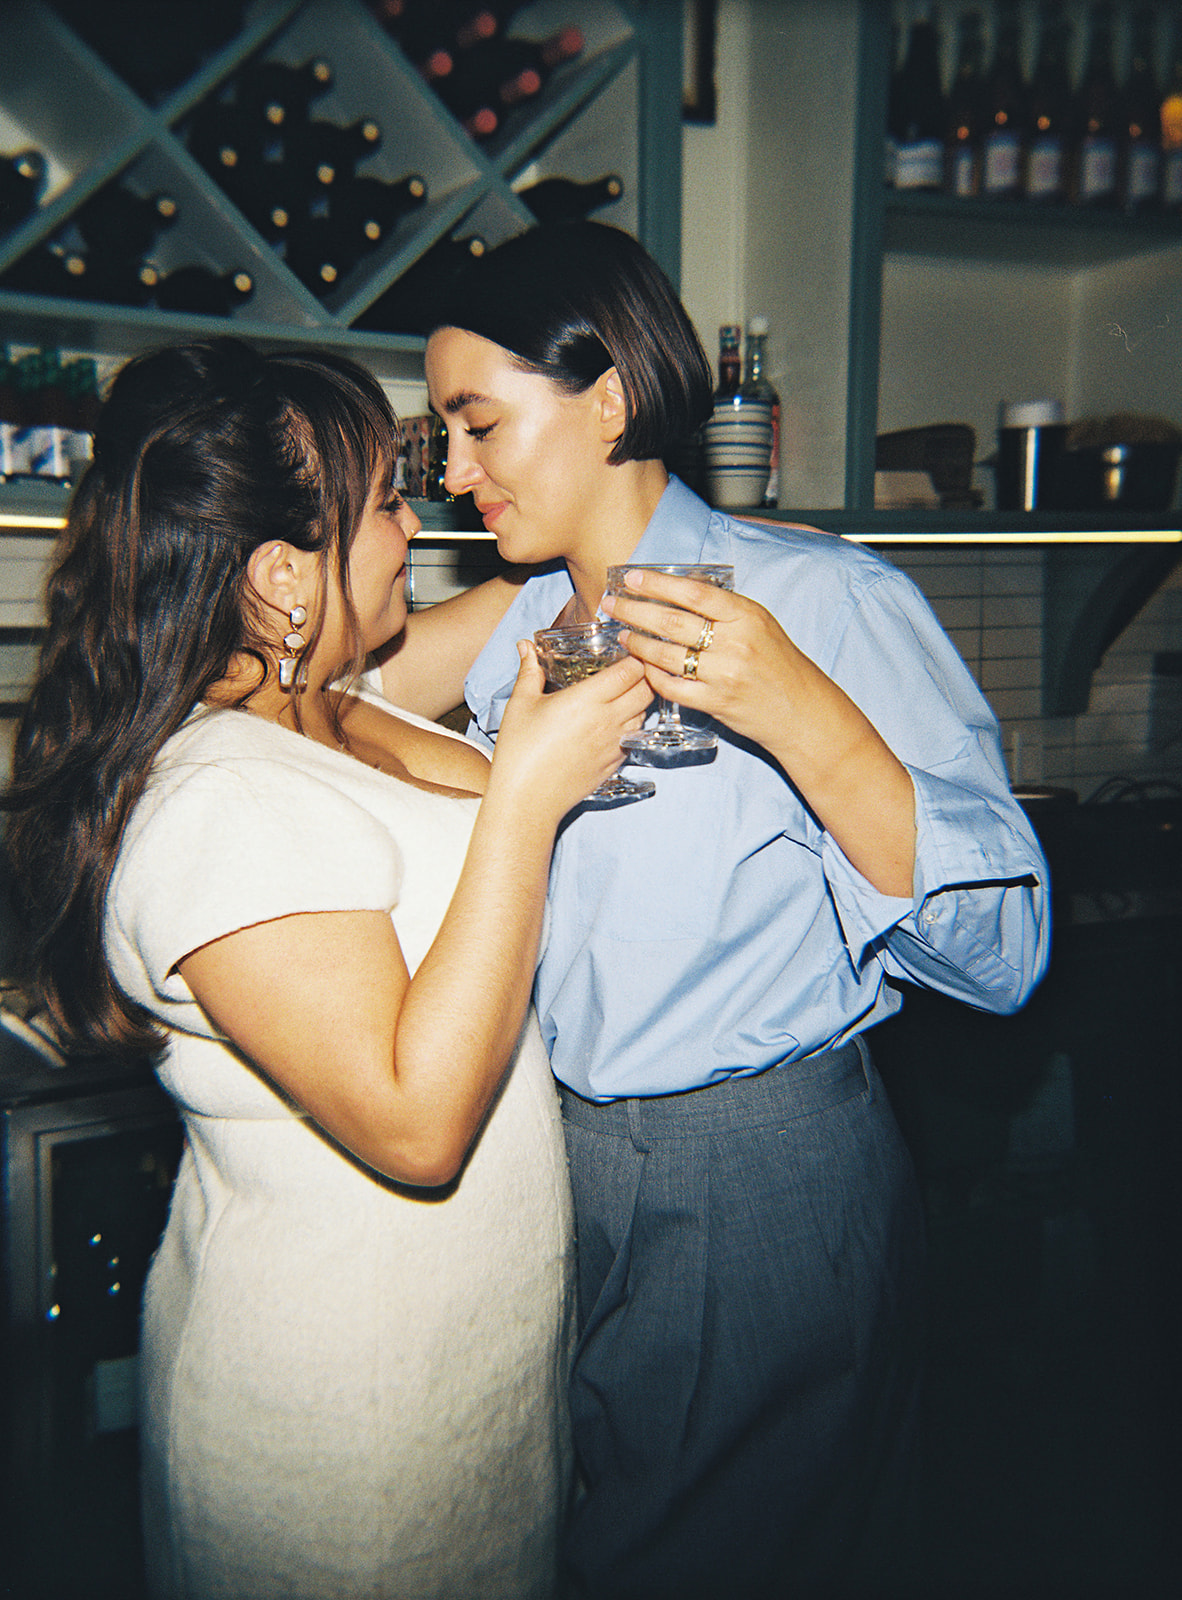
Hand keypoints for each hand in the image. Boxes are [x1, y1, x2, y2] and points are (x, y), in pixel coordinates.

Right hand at [491, 641, 649, 820]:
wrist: (526, 800)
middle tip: (629, 670)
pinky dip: (632, 725)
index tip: (626, 652)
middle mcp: (607, 720)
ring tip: (623, 694)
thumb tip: (526, 646)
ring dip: (640, 701)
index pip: (630, 671)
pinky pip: (635, 737)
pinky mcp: (615, 763)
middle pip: (646, 690)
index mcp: (586, 700)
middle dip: (643, 676)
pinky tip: (614, 722)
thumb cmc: (520, 752)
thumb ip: (530, 671)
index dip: (634, 657)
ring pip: (645, 714)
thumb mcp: (520, 704)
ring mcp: (614, 744)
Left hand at [601, 567, 798, 751]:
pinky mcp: (716, 702)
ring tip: (623, 633)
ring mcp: (724, 674)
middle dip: (635, 611)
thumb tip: (682, 591)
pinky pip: (673, 687)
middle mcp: (735, 643)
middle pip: (672, 621)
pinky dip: (653, 675)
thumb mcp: (761, 625)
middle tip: (612, 604)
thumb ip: (726, 609)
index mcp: (747, 616)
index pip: (694, 593)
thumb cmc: (780, 665)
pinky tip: (642, 666)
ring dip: (638, 643)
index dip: (658, 584)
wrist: (801, 710)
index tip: (632, 579)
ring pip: (667, 655)